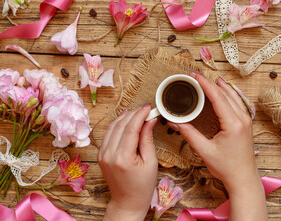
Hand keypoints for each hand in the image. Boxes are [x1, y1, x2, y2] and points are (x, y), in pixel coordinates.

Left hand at [98, 104, 157, 220]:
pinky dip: (118, 125)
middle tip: (146, 109)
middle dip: (134, 113)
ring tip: (138, 113)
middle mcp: (109, 154)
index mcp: (123, 158)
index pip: (131, 128)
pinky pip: (108, 134)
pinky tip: (126, 120)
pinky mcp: (100, 154)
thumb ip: (148, 139)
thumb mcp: (151, 162)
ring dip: (125, 117)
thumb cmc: (142, 186)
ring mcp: (102, 154)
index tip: (149, 107)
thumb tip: (150, 120)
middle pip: (121, 125)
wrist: (127, 202)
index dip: (140, 114)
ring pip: (112, 127)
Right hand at [168, 71, 266, 219]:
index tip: (194, 75)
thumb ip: (189, 134)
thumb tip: (176, 123)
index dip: (204, 84)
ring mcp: (246, 121)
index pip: (217, 97)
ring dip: (220, 87)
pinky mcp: (246, 124)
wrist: (244, 179)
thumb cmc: (226, 168)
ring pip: (234, 96)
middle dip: (210, 82)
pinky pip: (238, 103)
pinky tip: (223, 92)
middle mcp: (242, 119)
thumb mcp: (205, 151)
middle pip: (226, 93)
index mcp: (233, 123)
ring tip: (208, 80)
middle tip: (196, 76)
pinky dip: (228, 94)